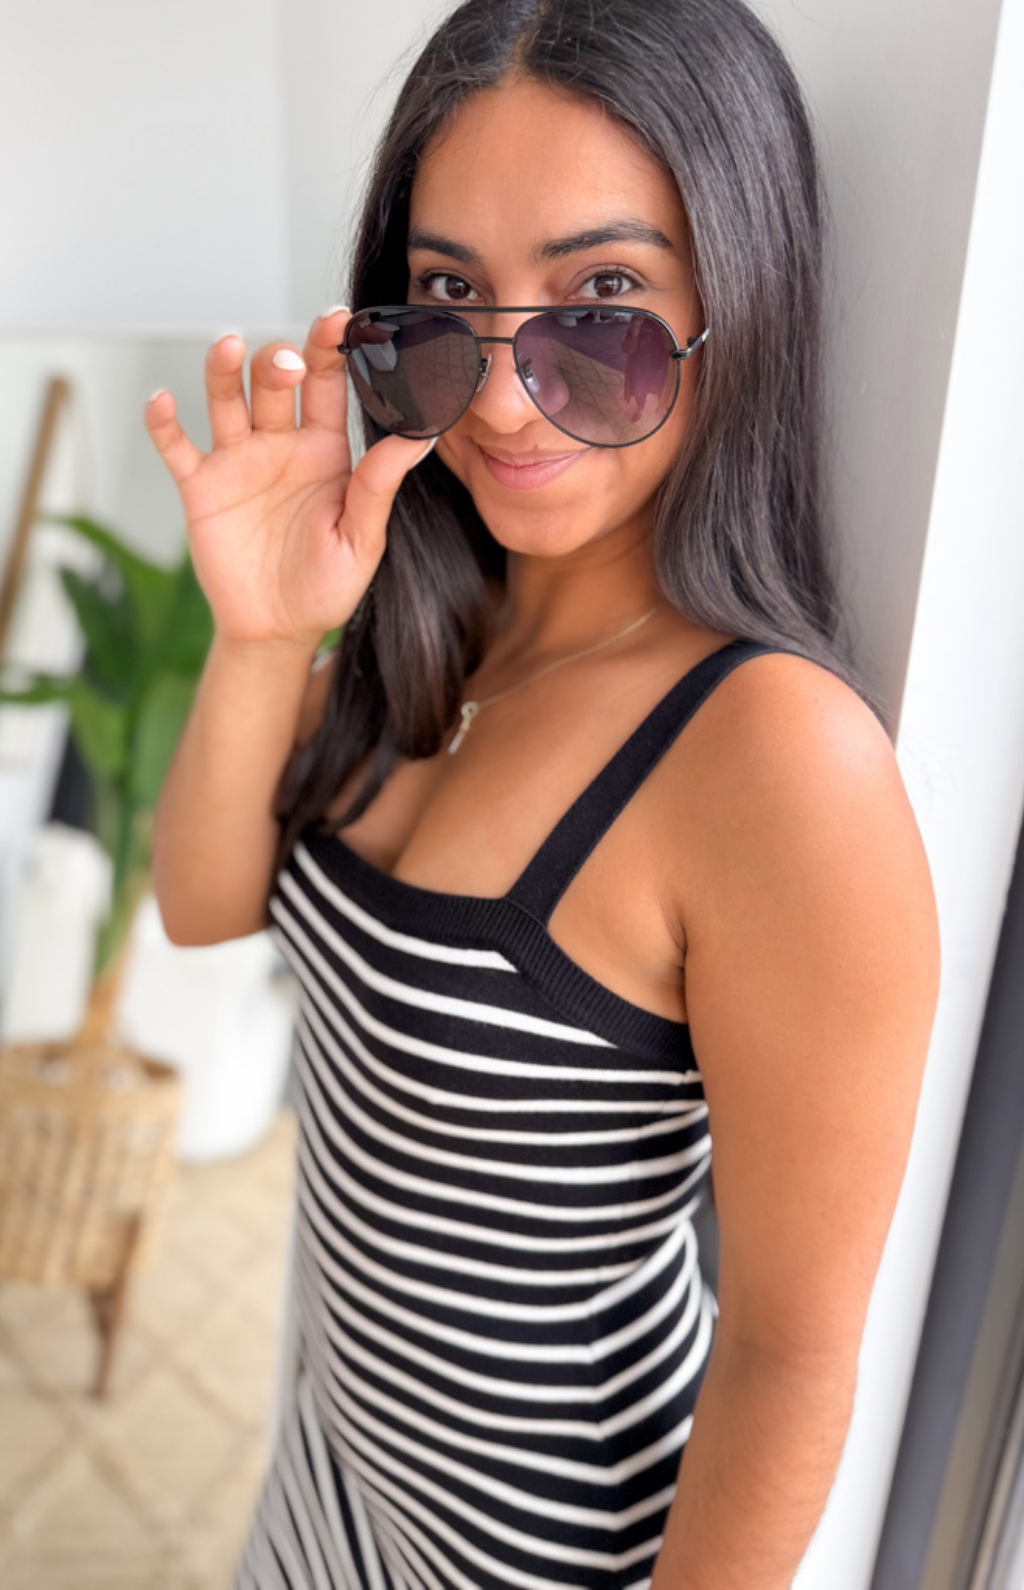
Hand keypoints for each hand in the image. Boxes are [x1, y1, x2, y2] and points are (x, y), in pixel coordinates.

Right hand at [144, 310, 432, 650]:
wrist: (278, 630)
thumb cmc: (327, 586)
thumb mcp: (362, 538)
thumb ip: (380, 484)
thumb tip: (422, 434)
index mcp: (327, 450)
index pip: (329, 384)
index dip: (331, 348)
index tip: (338, 320)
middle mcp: (281, 444)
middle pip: (275, 382)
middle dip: (279, 362)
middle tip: (287, 363)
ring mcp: (238, 461)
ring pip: (227, 399)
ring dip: (224, 371)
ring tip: (228, 349)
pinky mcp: (200, 487)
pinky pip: (176, 446)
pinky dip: (164, 422)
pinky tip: (163, 401)